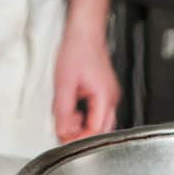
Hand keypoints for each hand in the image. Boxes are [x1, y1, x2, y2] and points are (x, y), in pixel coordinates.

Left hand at [52, 28, 120, 142]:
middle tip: (65, 136)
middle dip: (83, 137)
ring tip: (67, 123)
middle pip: (101, 130)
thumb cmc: (78, 50)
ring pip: (100, 123)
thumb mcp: (64, 84)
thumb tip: (62, 131)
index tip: (66, 141)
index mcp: (104, 97)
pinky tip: (73, 114)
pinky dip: (85, 119)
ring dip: (84, 128)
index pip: (96, 130)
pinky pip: (97, 113)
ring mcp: (108, 95)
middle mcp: (111, 98)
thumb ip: (63, 111)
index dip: (80, 139)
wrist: (84, 32)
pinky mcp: (103, 92)